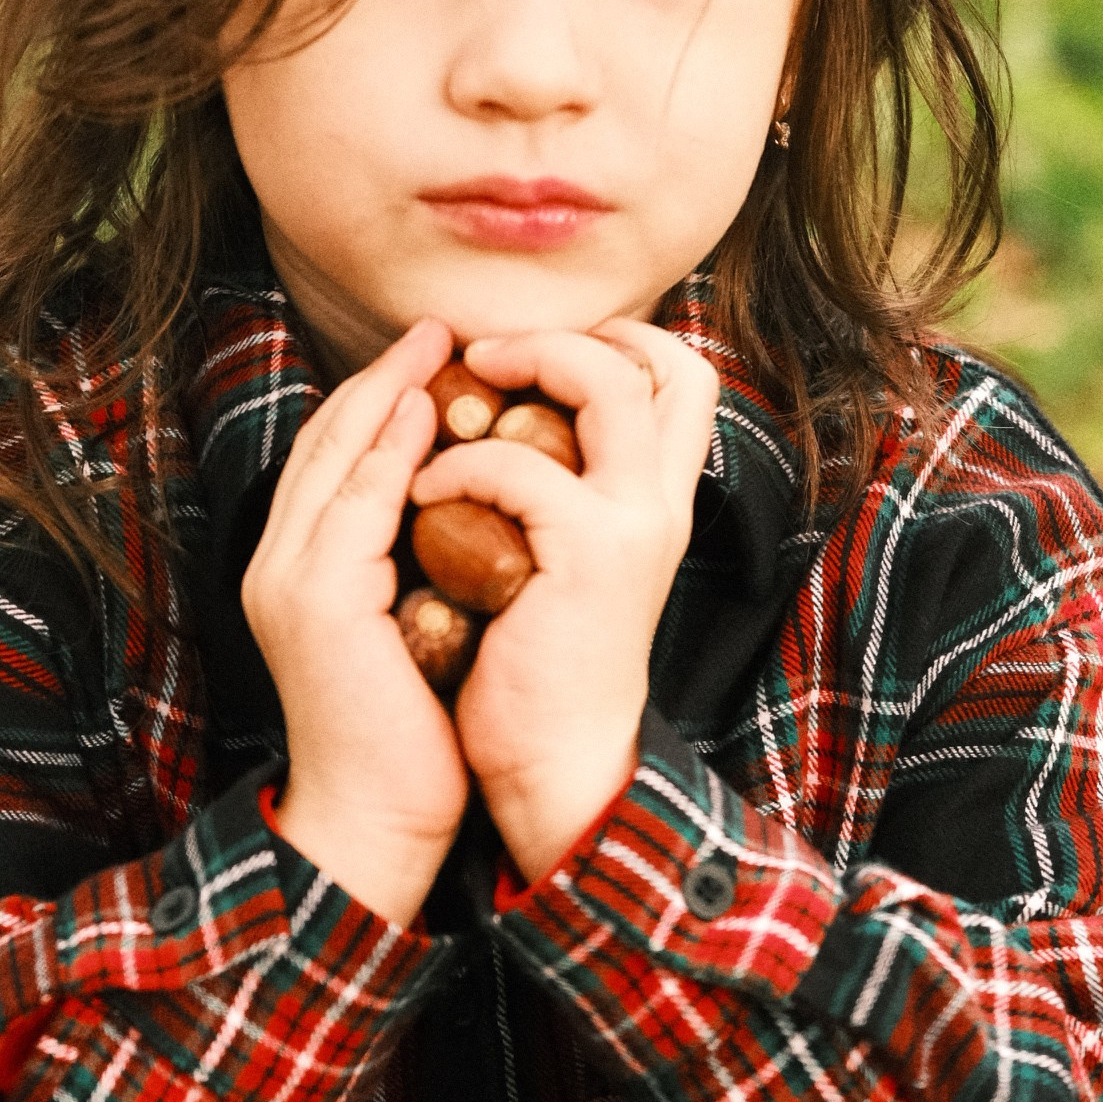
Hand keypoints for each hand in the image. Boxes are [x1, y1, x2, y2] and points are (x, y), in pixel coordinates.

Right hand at [241, 317, 468, 926]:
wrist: (376, 816)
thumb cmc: (409, 732)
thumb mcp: (411, 625)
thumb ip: (415, 561)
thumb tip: (464, 510)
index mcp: (301, 568)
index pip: (334, 460)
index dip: (377, 400)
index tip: (432, 358)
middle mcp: (281, 563)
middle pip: (324, 441)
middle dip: (379, 378)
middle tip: (435, 330)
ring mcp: (290, 579)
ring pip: (332, 459)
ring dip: (384, 395)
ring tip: (437, 350)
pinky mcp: (317, 600)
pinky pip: (354, 504)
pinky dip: (388, 452)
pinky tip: (428, 414)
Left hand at [409, 321, 718, 882]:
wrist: (550, 765)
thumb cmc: (532, 662)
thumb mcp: (553, 558)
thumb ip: (550, 486)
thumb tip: (485, 412)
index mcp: (655, 499)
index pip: (681, 377)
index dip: (617, 339)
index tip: (524, 353)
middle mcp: (662, 501)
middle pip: (663, 361)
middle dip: (562, 336)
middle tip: (480, 358)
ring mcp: (636, 523)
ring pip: (606, 382)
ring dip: (516, 369)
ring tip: (443, 405)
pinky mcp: (592, 556)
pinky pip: (521, 468)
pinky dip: (457, 467)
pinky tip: (420, 495)